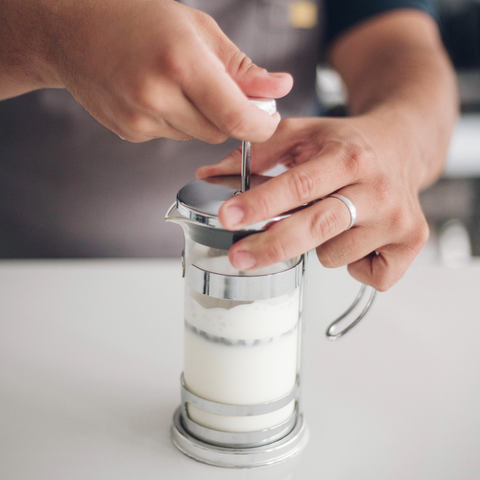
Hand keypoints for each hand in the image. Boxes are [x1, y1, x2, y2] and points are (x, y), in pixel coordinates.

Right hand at [0, 0, 291, 142]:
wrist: (71, 30)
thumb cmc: (134, 19)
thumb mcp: (197, 29)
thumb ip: (242, 67)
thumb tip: (278, 88)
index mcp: (181, 62)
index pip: (237, 117)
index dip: (262, 125)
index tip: (269, 120)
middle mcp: (157, 95)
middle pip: (219, 131)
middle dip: (229, 116)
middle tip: (218, 87)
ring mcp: (140, 119)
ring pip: (196, 136)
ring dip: (201, 118)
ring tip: (177, 84)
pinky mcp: (129, 132)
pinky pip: (171, 136)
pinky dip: (176, 121)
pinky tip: (157, 95)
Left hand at [196, 115, 429, 291]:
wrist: (402, 145)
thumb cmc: (347, 144)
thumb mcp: (304, 134)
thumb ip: (257, 153)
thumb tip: (209, 174)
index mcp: (348, 157)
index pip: (298, 185)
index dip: (260, 204)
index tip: (228, 218)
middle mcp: (378, 189)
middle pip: (318, 227)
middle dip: (272, 246)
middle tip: (239, 257)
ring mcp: (398, 219)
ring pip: (335, 256)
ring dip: (318, 247)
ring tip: (331, 219)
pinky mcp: (412, 242)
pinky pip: (369, 276)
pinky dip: (354, 265)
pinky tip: (358, 239)